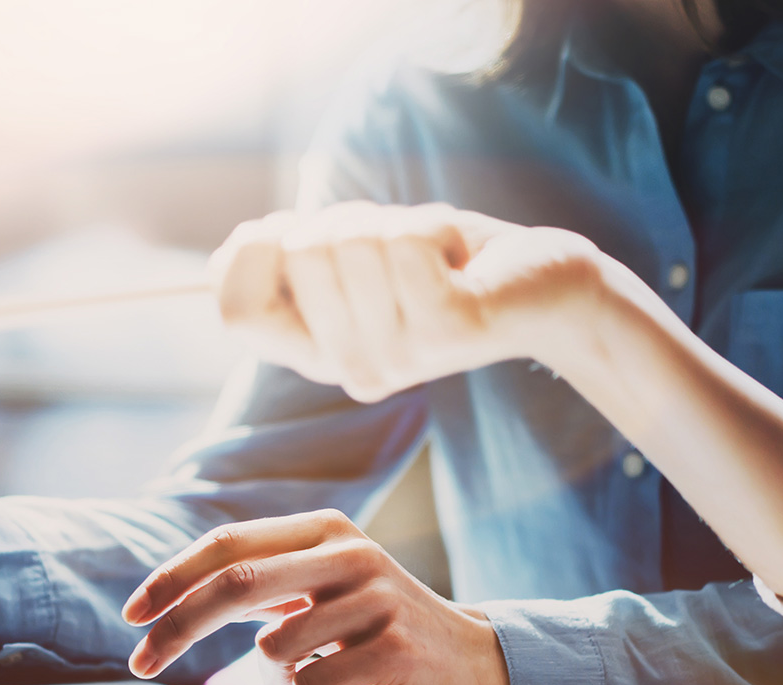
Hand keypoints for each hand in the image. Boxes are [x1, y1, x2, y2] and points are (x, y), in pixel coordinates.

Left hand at [121, 510, 508, 684]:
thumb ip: (264, 582)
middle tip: (141, 663)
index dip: (172, 577)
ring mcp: (376, 598)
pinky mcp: (395, 649)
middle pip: (235, 584)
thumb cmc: (379, 630)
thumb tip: (172, 601)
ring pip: (274, 649)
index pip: (228, 544)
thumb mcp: (324, 588)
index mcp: (324, 530)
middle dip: (177, 627)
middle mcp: (350, 553)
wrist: (474, 662)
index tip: (132, 614)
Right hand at [211, 201, 634, 402]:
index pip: (236, 310)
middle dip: (348, 219)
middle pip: (298, 254)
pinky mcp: (445, 330)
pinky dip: (434, 225)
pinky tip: (460, 260)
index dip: (252, 251)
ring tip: (435, 256)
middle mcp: (351, 368)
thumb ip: (295, 256)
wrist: (545, 287)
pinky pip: (405, 243)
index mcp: (319, 354)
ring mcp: (397, 355)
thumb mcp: (358, 257)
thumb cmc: (448, 263)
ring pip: (352, 240)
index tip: (296, 230)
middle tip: (398, 248)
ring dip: (396, 222)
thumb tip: (238, 245)